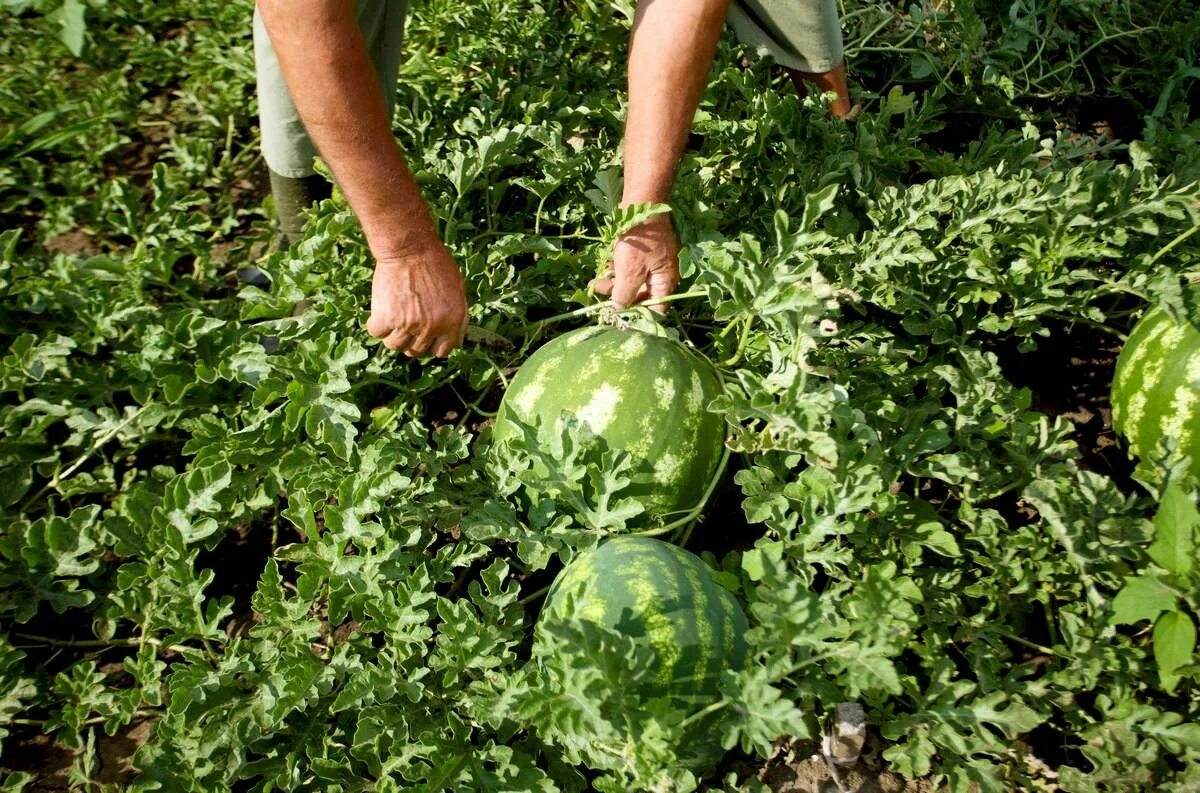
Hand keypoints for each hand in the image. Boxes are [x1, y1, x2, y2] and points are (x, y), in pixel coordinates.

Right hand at [366, 240, 467, 357]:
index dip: (432, 345)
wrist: (409, 248)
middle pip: (416, 351)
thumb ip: (456, 317)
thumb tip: (454, 339)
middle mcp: (432, 327)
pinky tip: (381, 312)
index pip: (442, 351)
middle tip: (406, 325)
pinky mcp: (387, 318)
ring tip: (393, 318)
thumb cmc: (434, 263)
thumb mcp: (458, 290)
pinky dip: (377, 325)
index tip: (425, 338)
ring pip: (395, 345)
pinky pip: (377, 333)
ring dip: (393, 335)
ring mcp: (409, 325)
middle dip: (411, 341)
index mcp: (452, 321)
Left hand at [591, 214, 679, 311]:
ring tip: (595, 282)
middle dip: (619, 297)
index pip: (656, 309)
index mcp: (665, 281)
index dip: (638, 316)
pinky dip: (617, 271)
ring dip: (614, 284)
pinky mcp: (641, 254)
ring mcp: (651, 263)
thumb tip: (619, 309)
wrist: (641, 204)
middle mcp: (660, 275)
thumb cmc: (639, 240)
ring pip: (632, 282)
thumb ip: (624, 294)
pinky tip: (603, 269)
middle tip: (600, 296)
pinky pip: (629, 268)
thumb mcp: (629, 271)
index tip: (619, 318)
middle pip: (641, 296)